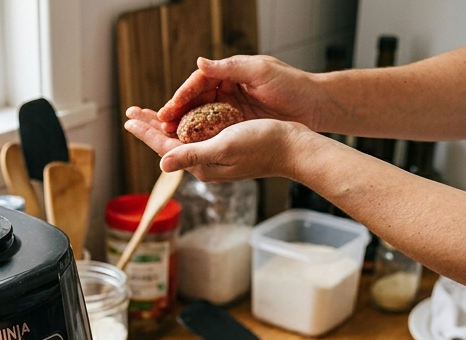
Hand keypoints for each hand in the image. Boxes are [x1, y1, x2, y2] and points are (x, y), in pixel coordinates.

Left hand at [124, 110, 319, 181]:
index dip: (146, 132)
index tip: (128, 120)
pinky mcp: (227, 148)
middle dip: (150, 127)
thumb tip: (161, 164)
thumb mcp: (225, 146)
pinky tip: (182, 119)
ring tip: (149, 115)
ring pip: (182, 138)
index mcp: (201, 164)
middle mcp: (205, 163)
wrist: (295, 149)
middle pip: (169, 143)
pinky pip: (198, 136)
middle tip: (131, 113)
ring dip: (165, 125)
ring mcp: (216, 156)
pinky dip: (186, 125)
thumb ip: (192, 155)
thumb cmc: (264, 145)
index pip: (164, 147)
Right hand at [157, 55, 323, 133]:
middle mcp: (228, 89)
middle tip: (155, 124)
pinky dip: (197, 136)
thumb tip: (199, 63)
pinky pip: (211, 130)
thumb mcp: (260, 72)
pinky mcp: (238, 123)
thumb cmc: (293, 85)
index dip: (180, 97)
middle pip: (193, 101)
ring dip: (181, 127)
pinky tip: (185, 144)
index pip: (197, 84)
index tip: (166, 110)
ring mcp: (232, 107)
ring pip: (199, 117)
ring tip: (164, 136)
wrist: (317, 106)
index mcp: (231, 72)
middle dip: (174, 113)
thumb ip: (229, 68)